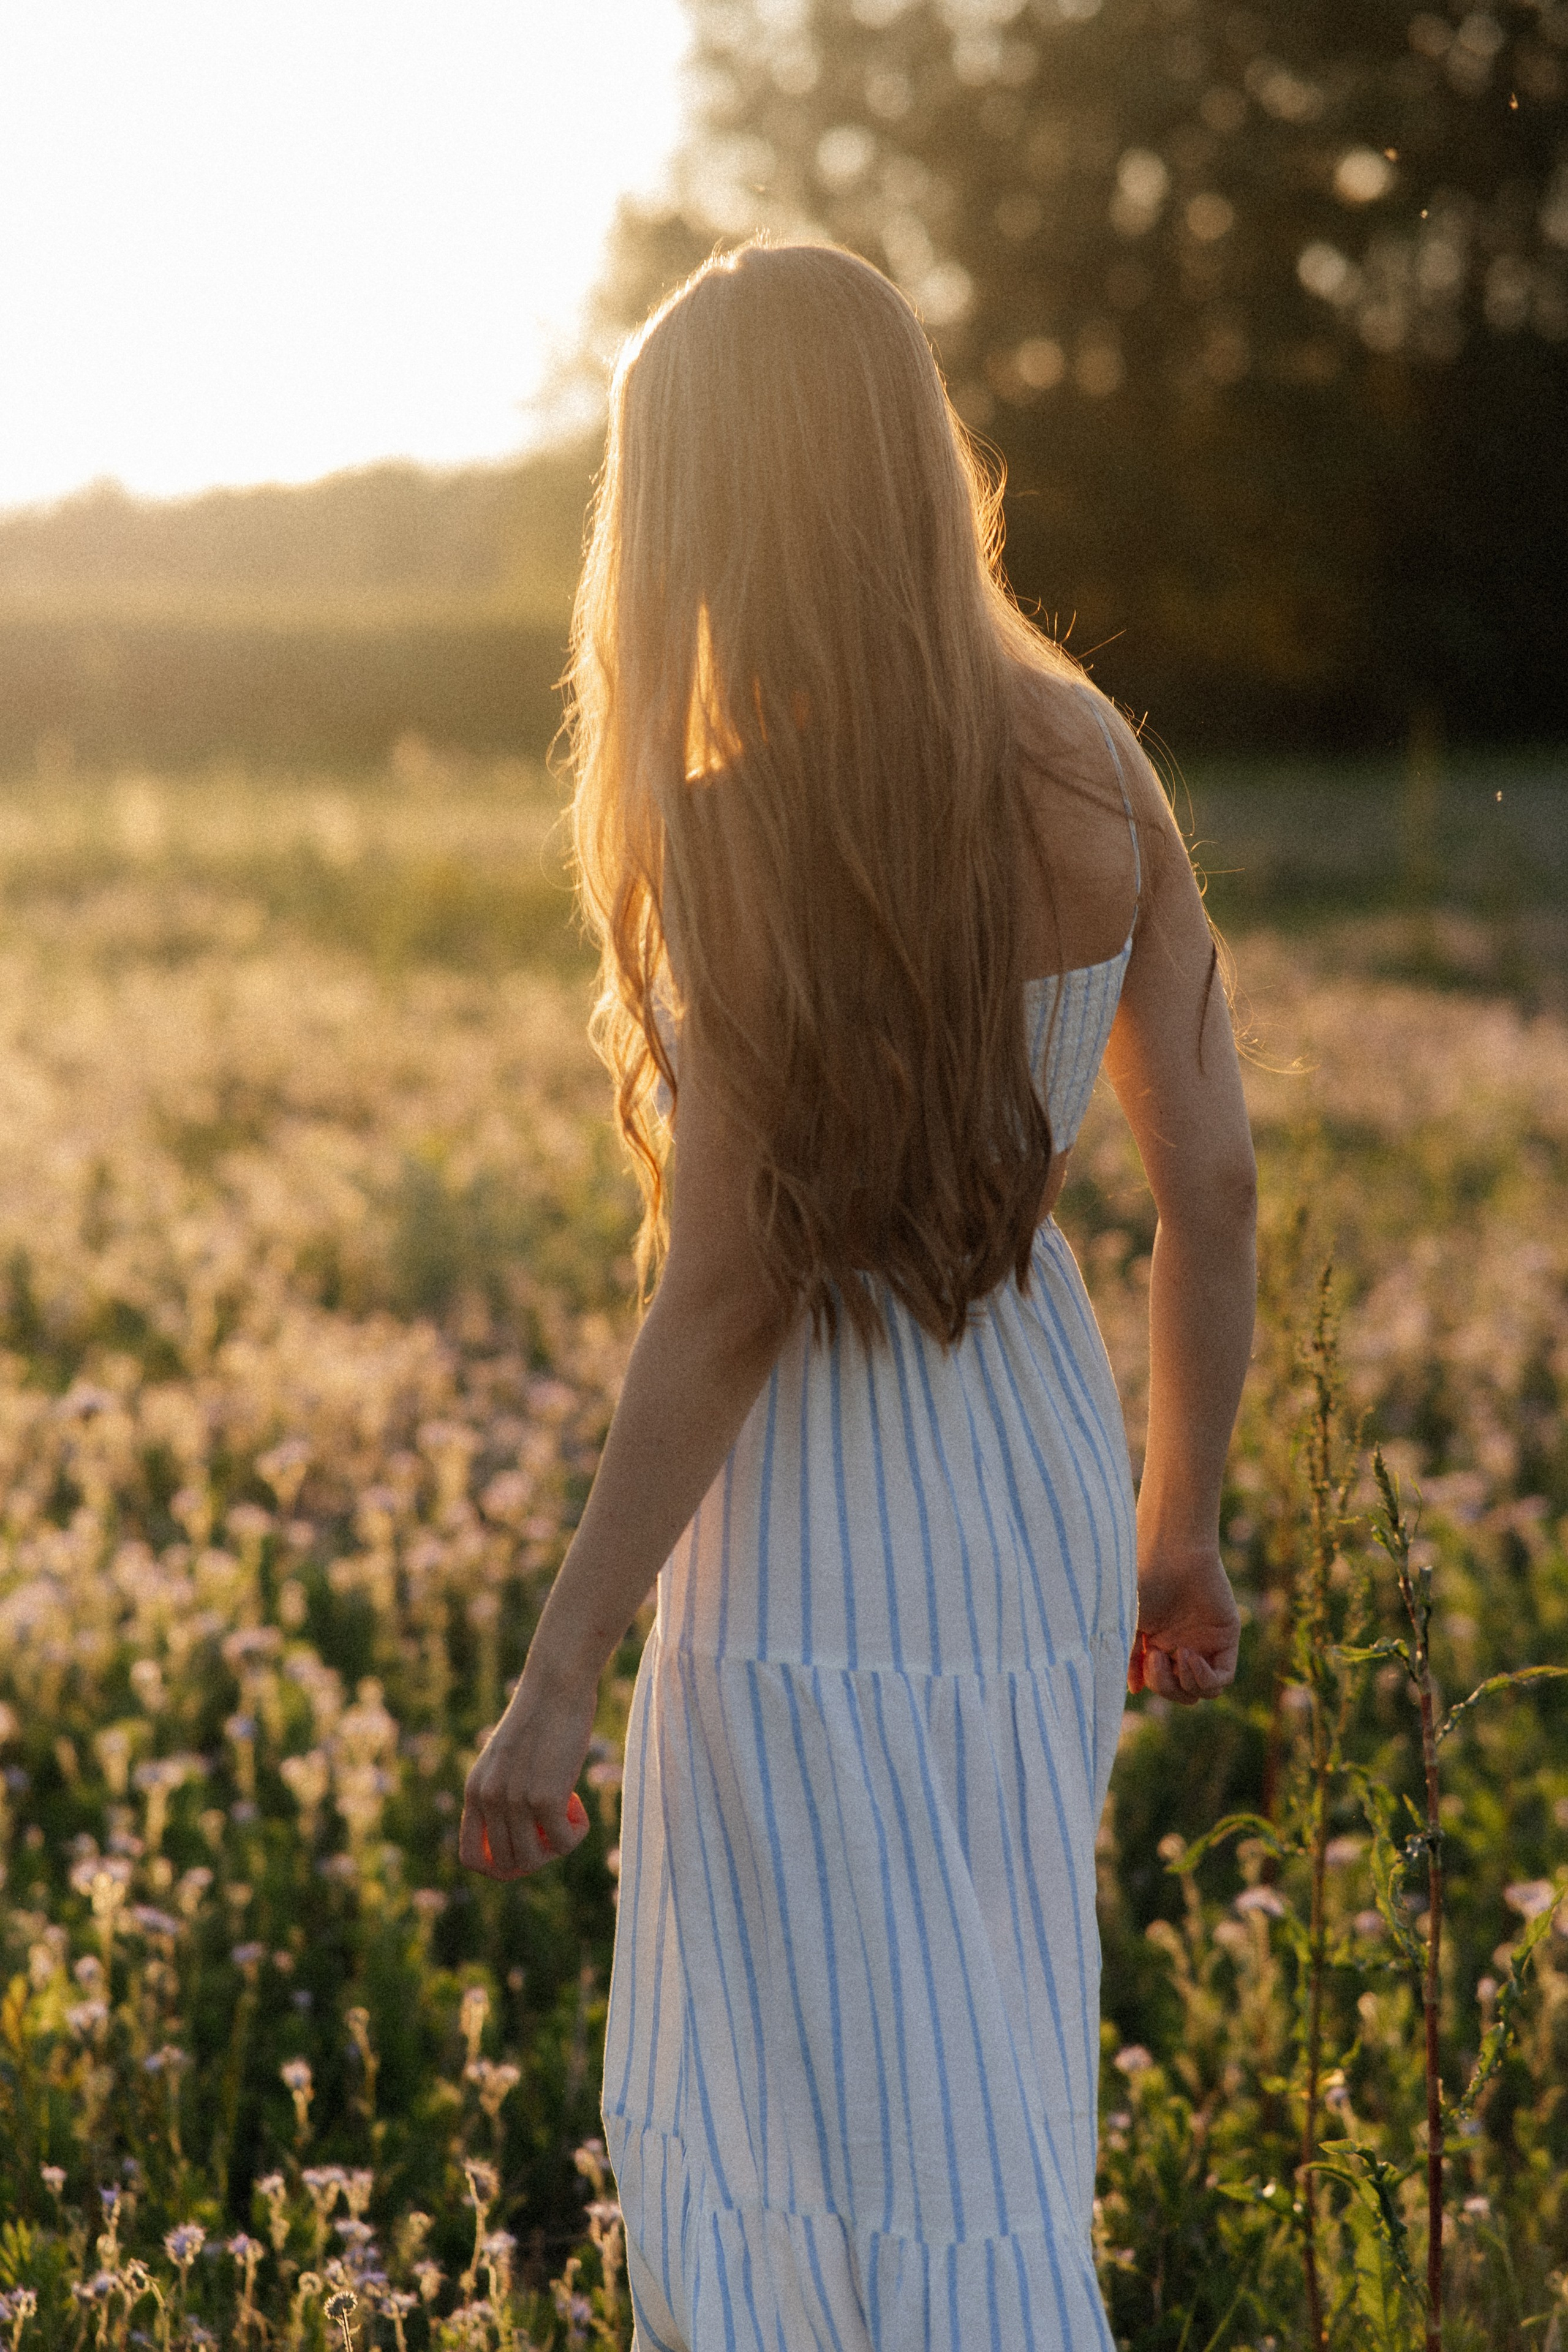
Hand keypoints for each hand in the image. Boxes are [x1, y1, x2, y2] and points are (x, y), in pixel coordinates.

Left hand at [460, 1653, 595, 1879]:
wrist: (556, 1685)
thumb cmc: (539, 1717)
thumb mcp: (507, 1758)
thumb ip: (503, 1792)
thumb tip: (521, 1838)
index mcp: (474, 1791)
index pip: (471, 1858)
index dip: (498, 1866)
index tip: (524, 1848)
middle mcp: (488, 1799)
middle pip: (506, 1865)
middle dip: (534, 1857)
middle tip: (552, 1829)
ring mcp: (514, 1800)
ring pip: (533, 1860)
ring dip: (555, 1847)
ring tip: (566, 1815)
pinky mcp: (545, 1797)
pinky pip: (563, 1843)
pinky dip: (576, 1833)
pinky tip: (579, 1805)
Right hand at [1129, 1542, 1240, 1704]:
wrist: (1172, 1552)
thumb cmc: (1145, 1580)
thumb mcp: (1128, 1623)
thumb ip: (1129, 1656)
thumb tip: (1134, 1689)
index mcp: (1160, 1643)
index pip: (1161, 1683)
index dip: (1150, 1684)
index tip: (1138, 1669)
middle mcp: (1183, 1646)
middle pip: (1181, 1692)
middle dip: (1164, 1686)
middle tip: (1154, 1656)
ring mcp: (1206, 1644)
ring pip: (1202, 1691)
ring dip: (1184, 1684)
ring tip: (1174, 1655)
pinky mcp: (1226, 1639)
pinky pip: (1222, 1678)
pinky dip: (1204, 1678)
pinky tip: (1189, 1657)